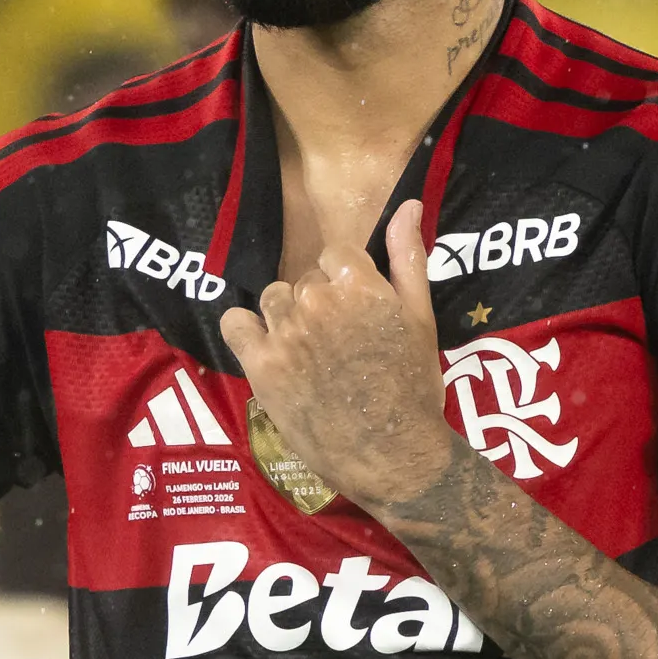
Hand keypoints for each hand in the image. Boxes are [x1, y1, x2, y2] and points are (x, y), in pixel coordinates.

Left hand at [218, 202, 454, 509]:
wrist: (392, 454)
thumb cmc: (415, 387)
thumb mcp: (422, 318)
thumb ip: (409, 257)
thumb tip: (407, 204)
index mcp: (360, 286)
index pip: (334, 253)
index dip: (346, 280)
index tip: (356, 311)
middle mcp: (317, 302)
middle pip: (305, 280)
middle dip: (320, 304)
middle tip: (340, 343)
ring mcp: (286, 334)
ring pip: (273, 300)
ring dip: (288, 318)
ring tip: (310, 352)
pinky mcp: (262, 366)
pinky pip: (236, 324)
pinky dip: (247, 331)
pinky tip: (268, 349)